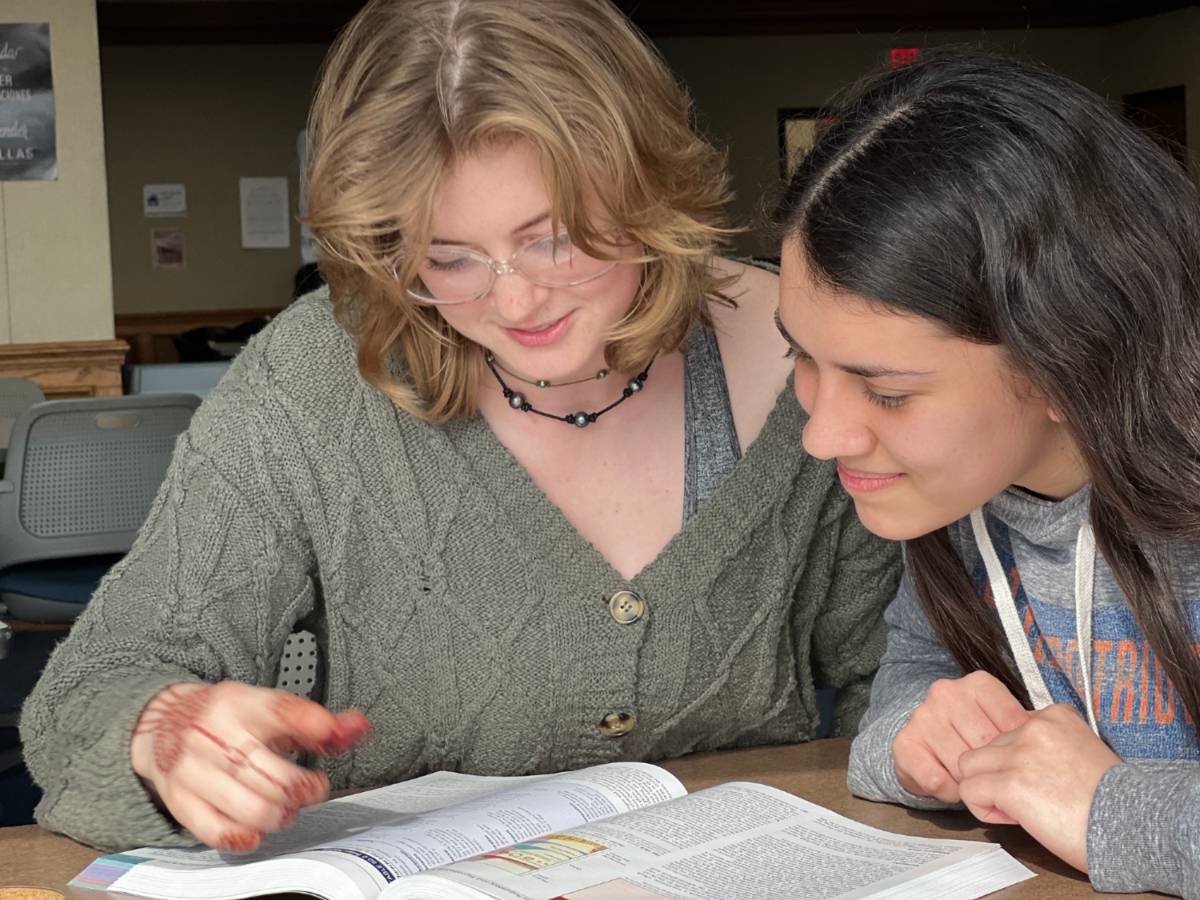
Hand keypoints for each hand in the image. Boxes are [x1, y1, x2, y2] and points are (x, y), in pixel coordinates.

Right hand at [130, 681, 371, 851]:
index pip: (282, 712)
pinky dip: (247, 835)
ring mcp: (193, 770)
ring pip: (253, 808)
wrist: (161, 724)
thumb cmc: (226, 719)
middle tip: (311, 789)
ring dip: (282, 815)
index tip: (331, 738)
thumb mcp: (269, 709)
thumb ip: (318, 723)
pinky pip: (219, 832)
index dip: (315, 727)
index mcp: (239, 703)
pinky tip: (257, 826)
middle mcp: (213, 734)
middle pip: (273, 775)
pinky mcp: (180, 801)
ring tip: (287, 808)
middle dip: (305, 789)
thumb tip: (358, 728)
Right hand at [893, 671, 1029, 803]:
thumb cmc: (973, 740)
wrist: (926, 751)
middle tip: (996, 780)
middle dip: (994, 770)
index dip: (1018, 753)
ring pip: (961, 763)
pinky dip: (948, 791)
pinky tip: (952, 787)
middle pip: (986, 745)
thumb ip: (1025, 733)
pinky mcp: (905, 742)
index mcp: (978, 684)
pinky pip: (935, 778)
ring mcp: (923, 715)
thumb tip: (1062, 744)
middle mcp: (946, 692)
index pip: (1012, 725)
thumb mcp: (1003, 728)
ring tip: (973, 783)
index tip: (1018, 765)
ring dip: (970, 783)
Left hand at [958, 703, 1119, 871]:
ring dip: (985, 789)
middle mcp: (1034, 727)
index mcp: (1054, 716)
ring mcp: (1020, 753)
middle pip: (986, 748)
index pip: (1007, 730)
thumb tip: (1019, 760)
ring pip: (968, 765)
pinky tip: (1014, 817)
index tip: (1039, 781)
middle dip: (998, 775)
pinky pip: (969, 790)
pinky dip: (984, 808)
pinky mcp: (1010, 783)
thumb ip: (1048, 747)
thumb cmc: (1114, 801)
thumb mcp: (1082, 752)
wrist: (1135, 825)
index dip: (1015, 761)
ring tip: (1017, 808)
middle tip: (1028, 799)